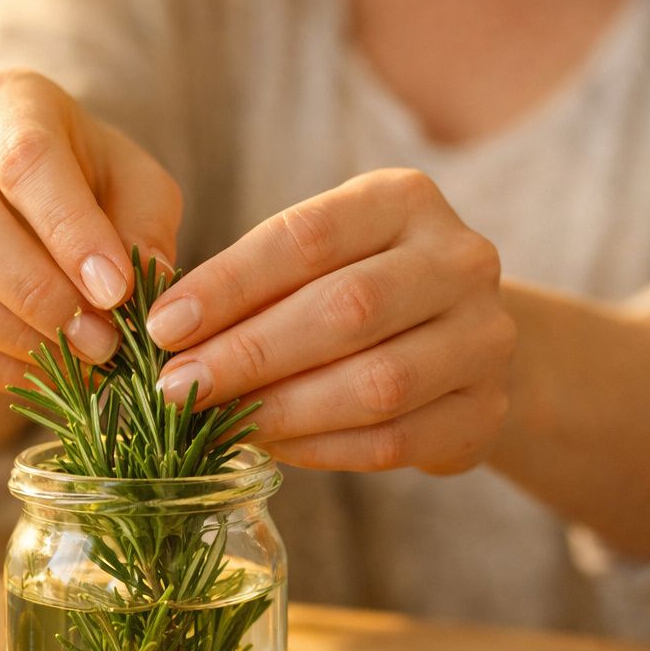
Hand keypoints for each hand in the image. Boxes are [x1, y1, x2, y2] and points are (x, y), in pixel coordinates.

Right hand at [0, 69, 181, 388]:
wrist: (22, 201)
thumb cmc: (92, 184)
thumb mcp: (137, 186)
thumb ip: (146, 227)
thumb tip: (146, 289)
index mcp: (5, 103)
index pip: (26, 159)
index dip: (70, 231)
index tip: (117, 290)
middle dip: (37, 292)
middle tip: (103, 340)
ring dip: (16, 334)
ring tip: (82, 358)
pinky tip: (50, 373)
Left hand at [146, 168, 513, 473]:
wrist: (464, 343)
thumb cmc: (362, 290)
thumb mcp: (318, 262)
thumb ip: (256, 285)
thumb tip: (168, 332)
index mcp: (405, 200)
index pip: (307, 237)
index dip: (229, 285)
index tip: (163, 327)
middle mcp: (460, 260)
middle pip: (346, 309)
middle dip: (249, 353)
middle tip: (177, 387)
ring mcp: (485, 339)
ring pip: (376, 383)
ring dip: (284, 409)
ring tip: (220, 423)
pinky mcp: (486, 412)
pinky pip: (395, 441)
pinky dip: (322, 450)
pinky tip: (273, 449)